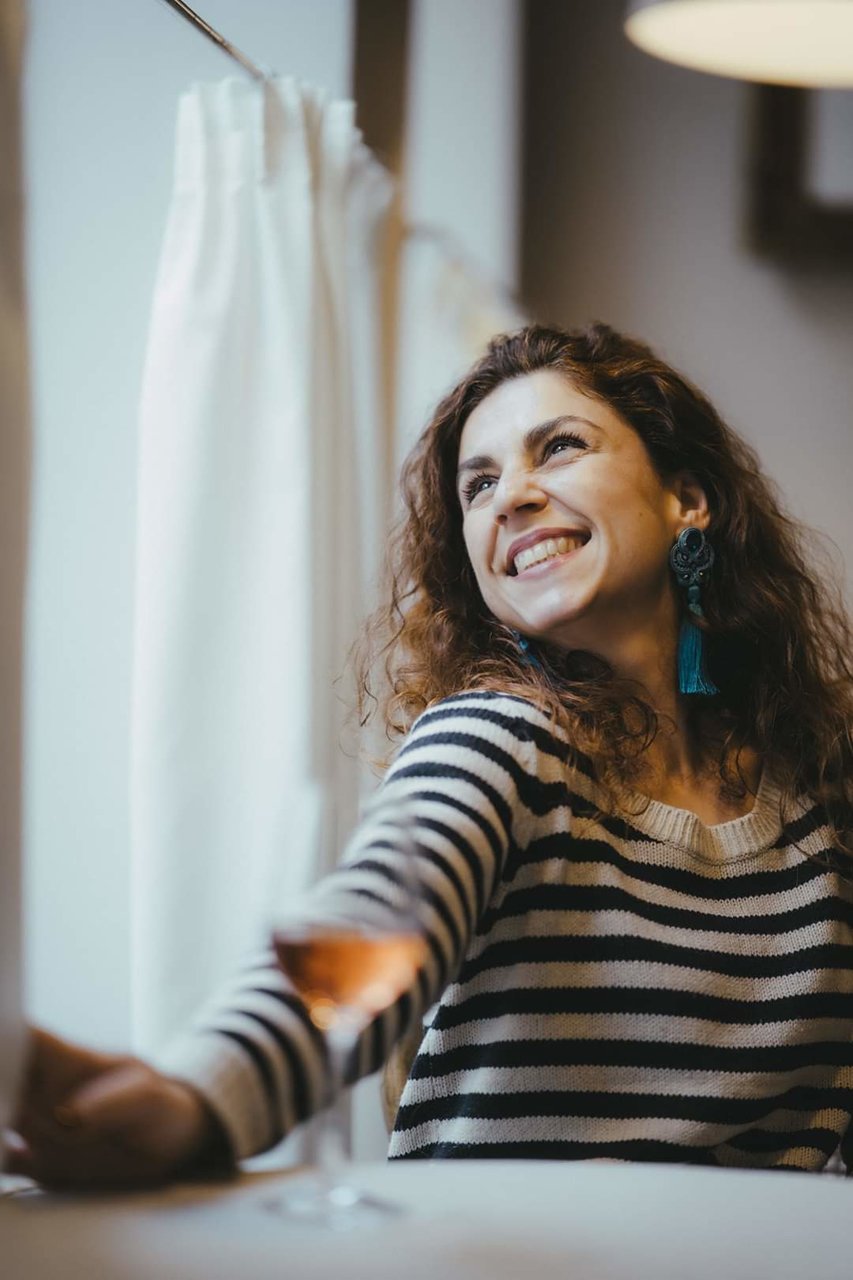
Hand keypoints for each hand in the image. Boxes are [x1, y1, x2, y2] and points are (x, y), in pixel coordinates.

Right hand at [5, 1027, 232, 1189]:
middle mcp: (41, 1092)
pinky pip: (4, 1161)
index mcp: (65, 1063)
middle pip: (1, 1076)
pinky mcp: (39, 1164)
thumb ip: (110, 1104)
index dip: (3, 1038)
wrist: (170, 1142)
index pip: (21, 1038)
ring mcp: (37, 1127)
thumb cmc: (158, 1104)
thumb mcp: (145, 1098)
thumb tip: (69, 1118)